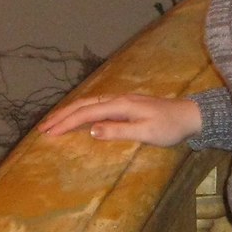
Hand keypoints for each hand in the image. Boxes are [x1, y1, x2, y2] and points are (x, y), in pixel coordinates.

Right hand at [39, 92, 201, 146]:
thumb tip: (91, 130)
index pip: (86, 113)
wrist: (189, 115)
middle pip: (83, 104)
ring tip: (53, 122)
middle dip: (61, 115)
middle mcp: (117, 99)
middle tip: (42, 127)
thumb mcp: (146, 133)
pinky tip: (77, 117)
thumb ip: (119, 131)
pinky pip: (96, 105)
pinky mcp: (124, 104)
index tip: (48, 133)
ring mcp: (120, 100)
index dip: (66, 123)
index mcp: (120, 105)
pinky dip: (81, 110)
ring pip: (88, 102)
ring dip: (69, 111)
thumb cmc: (170, 127)